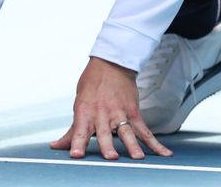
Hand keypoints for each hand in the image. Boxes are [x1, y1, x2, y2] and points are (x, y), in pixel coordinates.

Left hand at [50, 57, 171, 159]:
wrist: (111, 64)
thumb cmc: (91, 85)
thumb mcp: (78, 105)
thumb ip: (72, 130)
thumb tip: (56, 146)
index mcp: (85, 112)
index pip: (80, 131)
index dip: (77, 143)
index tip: (76, 155)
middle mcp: (102, 114)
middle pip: (105, 133)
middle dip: (107, 145)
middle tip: (111, 157)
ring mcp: (119, 113)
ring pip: (127, 132)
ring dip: (132, 145)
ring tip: (137, 157)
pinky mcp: (133, 112)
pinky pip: (145, 130)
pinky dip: (155, 143)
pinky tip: (163, 154)